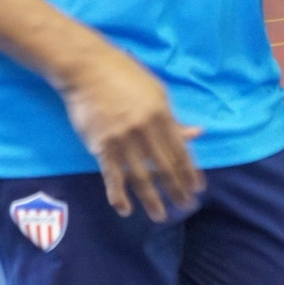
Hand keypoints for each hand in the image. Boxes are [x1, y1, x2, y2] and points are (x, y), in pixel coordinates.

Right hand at [60, 40, 204, 221]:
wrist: (86, 68)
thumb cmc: (123, 75)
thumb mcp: (156, 91)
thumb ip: (173, 118)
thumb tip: (197, 134)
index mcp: (161, 114)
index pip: (180, 151)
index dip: (189, 173)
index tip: (197, 189)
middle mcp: (144, 129)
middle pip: (164, 167)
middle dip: (176, 190)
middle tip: (185, 207)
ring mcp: (122, 139)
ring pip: (141, 176)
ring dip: (152, 199)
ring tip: (161, 216)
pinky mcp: (100, 146)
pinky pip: (111, 176)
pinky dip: (118, 195)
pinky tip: (125, 209)